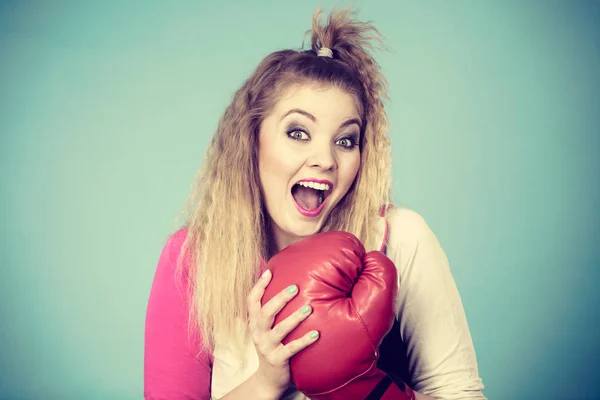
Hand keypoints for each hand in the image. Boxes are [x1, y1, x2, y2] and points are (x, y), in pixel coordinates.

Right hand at [246, 269, 319, 396]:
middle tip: (295, 288)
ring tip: (309, 308)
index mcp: (254, 323)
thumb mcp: (265, 329)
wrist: (267, 379)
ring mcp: (267, 347)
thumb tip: (285, 285)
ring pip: (279, 330)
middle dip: (279, 299)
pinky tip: (317, 334)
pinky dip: (304, 341)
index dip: (258, 286)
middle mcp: (258, 333)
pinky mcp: (277, 360)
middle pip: (265, 313)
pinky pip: (291, 349)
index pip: (251, 301)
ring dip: (294, 318)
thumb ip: (270, 312)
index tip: (269, 272)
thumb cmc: (271, 346)